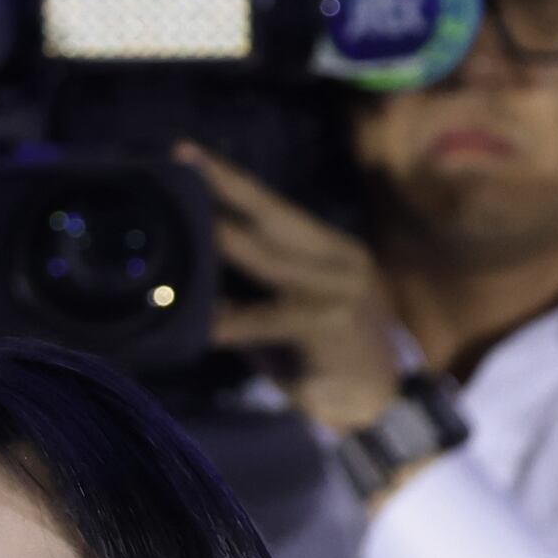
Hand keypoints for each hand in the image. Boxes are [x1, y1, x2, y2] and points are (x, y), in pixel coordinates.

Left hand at [180, 142, 408, 436]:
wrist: (377, 404)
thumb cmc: (322, 360)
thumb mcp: (288, 312)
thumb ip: (252, 287)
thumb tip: (192, 267)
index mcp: (328, 248)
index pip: (273, 207)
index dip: (230, 180)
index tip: (188, 153)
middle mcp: (339, 259)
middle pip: (273, 216)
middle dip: (225, 188)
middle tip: (181, 165)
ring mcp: (340, 290)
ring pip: (271, 261)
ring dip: (224, 247)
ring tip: (181, 231)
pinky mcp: (332, 327)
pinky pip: (271, 319)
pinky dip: (235, 321)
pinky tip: (202, 322)